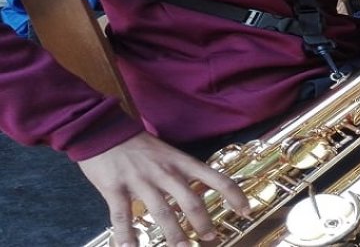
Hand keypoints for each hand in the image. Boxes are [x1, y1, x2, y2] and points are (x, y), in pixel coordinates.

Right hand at [78, 132, 249, 246]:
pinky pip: (122, 216)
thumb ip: (184, 174)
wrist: (104, 131)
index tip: (246, 211)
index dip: (234, 195)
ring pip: (163, 212)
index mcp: (182, 163)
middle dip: (203, 223)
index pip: (217, 179)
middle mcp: (165, 172)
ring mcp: (140, 181)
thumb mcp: (169, 155)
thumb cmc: (140, 146)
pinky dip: (127, 235)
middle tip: (211, 237)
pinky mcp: (115, 188)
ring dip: (174, 235)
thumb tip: (199, 197)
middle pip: (191, 201)